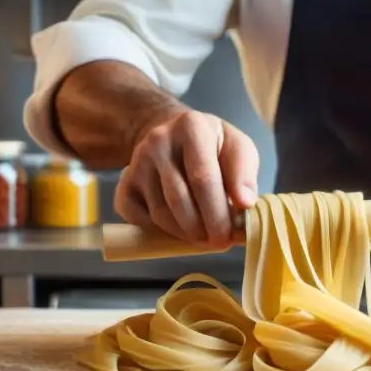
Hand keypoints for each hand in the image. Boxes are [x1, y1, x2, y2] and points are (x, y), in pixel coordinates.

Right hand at [114, 109, 259, 248]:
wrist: (170, 133)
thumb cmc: (212, 146)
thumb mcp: (238, 147)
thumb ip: (245, 174)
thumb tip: (245, 203)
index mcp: (191, 127)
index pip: (203, 178)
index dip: (218, 213)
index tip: (230, 235)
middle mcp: (158, 142)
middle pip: (180, 199)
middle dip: (203, 230)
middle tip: (219, 243)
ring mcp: (137, 163)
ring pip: (161, 214)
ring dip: (185, 234)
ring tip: (205, 237)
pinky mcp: (125, 184)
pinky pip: (141, 220)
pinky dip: (162, 233)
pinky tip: (181, 230)